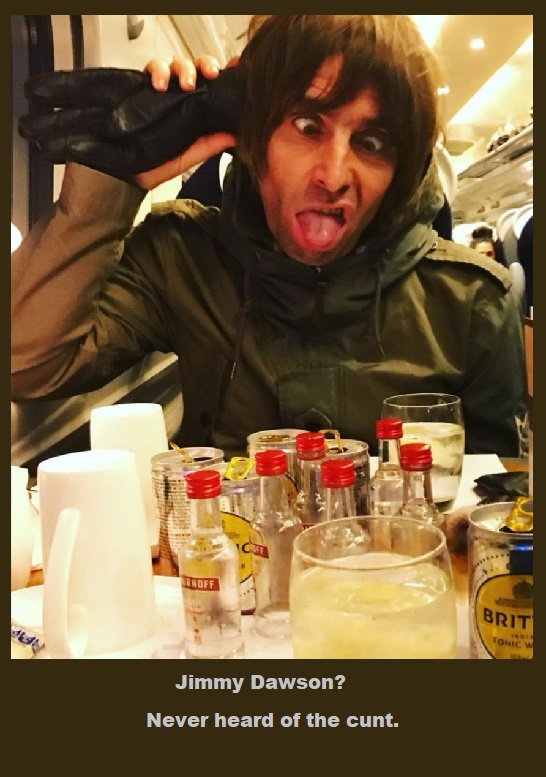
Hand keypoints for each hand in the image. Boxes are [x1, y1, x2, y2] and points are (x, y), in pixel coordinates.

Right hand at [137, 55, 238, 188]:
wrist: (126, 171)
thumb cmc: (156, 164)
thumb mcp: (186, 158)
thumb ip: (208, 146)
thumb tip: (234, 137)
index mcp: (194, 107)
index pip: (210, 83)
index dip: (221, 72)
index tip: (233, 67)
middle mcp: (179, 94)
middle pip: (195, 66)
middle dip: (204, 66)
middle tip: (209, 75)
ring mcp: (162, 88)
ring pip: (174, 62)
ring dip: (182, 68)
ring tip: (184, 84)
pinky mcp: (142, 85)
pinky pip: (151, 67)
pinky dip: (157, 70)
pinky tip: (160, 84)